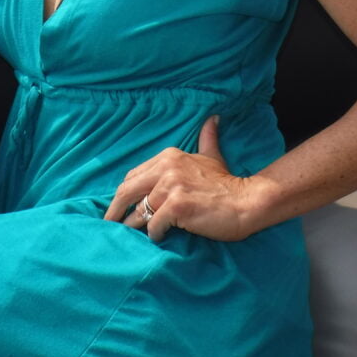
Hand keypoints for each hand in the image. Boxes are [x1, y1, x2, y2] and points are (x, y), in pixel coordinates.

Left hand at [103, 117, 256, 242]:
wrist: (247, 201)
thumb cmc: (227, 184)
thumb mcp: (212, 155)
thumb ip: (207, 137)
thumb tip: (213, 118)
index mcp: (168, 156)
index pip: (133, 176)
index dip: (124, 194)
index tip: (119, 207)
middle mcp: (166, 168)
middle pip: (127, 191)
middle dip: (115, 210)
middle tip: (109, 225)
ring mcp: (171, 186)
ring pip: (139, 211)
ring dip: (135, 226)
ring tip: (133, 236)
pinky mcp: (177, 206)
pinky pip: (154, 225)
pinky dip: (154, 234)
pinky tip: (160, 237)